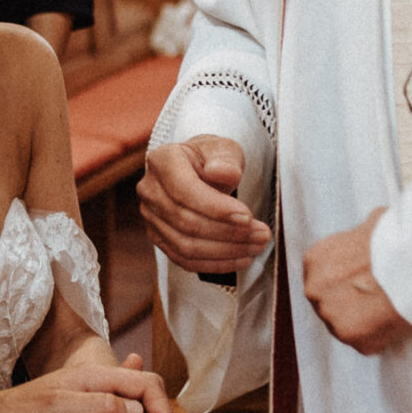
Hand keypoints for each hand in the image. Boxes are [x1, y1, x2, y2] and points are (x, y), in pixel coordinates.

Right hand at [140, 136, 271, 273]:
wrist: (198, 170)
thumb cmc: (211, 159)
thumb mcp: (224, 149)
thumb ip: (226, 159)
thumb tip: (223, 172)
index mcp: (162, 161)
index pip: (185, 191)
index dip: (216, 208)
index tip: (247, 217)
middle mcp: (150, 190)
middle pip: (187, 222)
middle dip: (229, 233)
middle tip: (261, 234)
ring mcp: (151, 217)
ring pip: (186, 245)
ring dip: (225, 251)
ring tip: (255, 246)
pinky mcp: (159, 238)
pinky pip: (185, 260)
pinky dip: (215, 264)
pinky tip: (239, 259)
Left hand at [303, 209, 411, 353]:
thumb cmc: (398, 239)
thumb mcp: (375, 223)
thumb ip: (363, 236)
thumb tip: (375, 230)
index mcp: (315, 259)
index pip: (323, 278)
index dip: (346, 282)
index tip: (364, 283)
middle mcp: (315, 289)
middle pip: (330, 303)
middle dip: (352, 303)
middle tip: (378, 298)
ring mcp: (331, 315)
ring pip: (346, 325)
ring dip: (365, 321)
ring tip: (389, 309)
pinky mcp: (352, 337)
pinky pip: (365, 342)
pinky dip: (380, 337)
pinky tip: (395, 322)